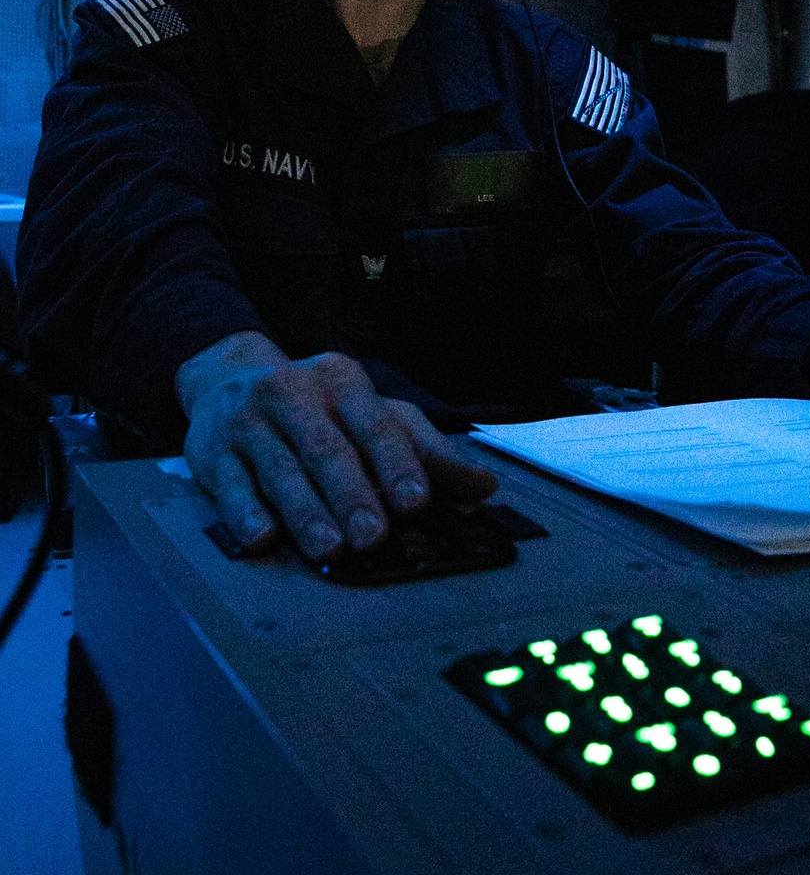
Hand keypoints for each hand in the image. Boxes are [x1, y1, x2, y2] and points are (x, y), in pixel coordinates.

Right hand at [177, 331, 496, 560]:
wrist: (227, 375)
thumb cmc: (316, 405)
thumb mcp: (372, 412)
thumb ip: (424, 449)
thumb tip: (483, 486)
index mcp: (342, 382)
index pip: (375, 423)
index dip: (396, 462)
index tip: (416, 501)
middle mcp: (294, 394)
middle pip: (327, 448)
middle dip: (352, 494)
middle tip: (374, 537)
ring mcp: (250, 421)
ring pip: (281, 469)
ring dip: (305, 512)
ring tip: (329, 548)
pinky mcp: (212, 451)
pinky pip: (229, 484)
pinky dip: (245, 511)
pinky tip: (262, 536)